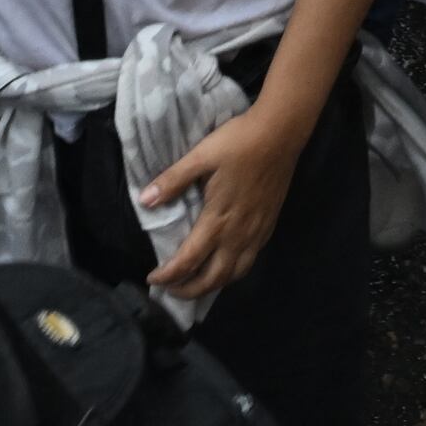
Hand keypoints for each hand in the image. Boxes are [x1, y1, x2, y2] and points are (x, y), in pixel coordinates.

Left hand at [137, 99, 311, 300]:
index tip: (152, 278)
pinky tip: (225, 264)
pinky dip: (232, 272)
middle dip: (189, 291)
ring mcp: (256, 233)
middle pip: (213, 278)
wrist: (280, 134)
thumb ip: (173, 180)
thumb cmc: (238, 143)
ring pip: (234, 275)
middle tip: (170, 290)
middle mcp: (238, 235)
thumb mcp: (201, 156)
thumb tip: (145, 201)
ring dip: (212, 286)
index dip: (168, 275)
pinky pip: (249, 261)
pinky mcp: (268, 226)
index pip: (188, 261)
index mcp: (217, 220)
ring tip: (196, 284)